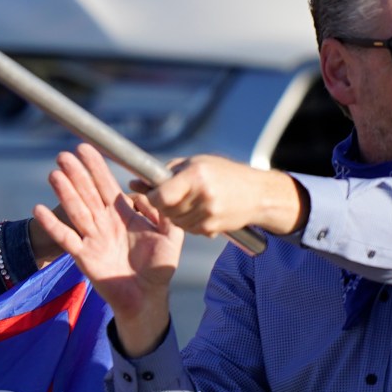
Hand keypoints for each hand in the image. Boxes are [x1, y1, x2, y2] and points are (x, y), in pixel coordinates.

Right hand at [34, 146, 182, 356]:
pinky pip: (66, 238)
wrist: (148, 297)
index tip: (85, 148)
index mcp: (123, 215)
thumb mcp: (171, 235)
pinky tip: (39, 210)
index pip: (106, 185)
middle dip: (76, 174)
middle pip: (87, 193)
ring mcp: (93, 239)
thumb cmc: (160, 267)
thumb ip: (165, 211)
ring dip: (65, 193)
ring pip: (76, 210)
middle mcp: (105, 223)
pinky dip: (53, 225)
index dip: (96, 167)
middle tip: (63, 155)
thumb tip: (150, 190)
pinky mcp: (84, 256)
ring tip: (54, 175)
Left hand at [138, 154, 304, 238]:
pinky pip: (187, 229)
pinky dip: (188, 221)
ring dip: (175, 213)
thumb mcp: (196, 163)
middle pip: (166, 209)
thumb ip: (165, 173)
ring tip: (189, 200)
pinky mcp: (210, 229)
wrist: (257, 195)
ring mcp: (207, 214)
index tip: (154, 192)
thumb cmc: (224, 173)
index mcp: (196, 175)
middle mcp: (202, 195)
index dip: (153, 196)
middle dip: (164, 204)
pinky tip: (199, 210)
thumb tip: (135, 183)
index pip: (162, 195)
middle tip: (173, 195)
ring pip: (175, 221)